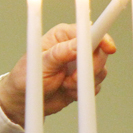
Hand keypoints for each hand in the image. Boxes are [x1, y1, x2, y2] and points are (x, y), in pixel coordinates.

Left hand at [0, 23, 115, 126]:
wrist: (23, 101)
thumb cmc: (26, 78)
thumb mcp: (41, 65)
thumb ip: (60, 53)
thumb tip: (81, 43)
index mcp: (62, 36)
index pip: (89, 31)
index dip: (102, 39)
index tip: (109, 48)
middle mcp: (74, 47)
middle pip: (100, 52)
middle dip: (90, 68)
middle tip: (72, 78)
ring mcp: (79, 64)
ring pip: (100, 70)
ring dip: (83, 82)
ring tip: (64, 85)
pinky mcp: (82, 79)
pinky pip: (95, 85)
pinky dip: (82, 91)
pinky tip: (67, 92)